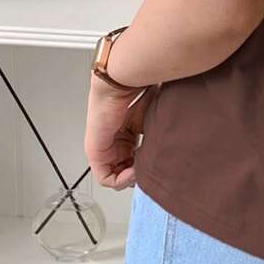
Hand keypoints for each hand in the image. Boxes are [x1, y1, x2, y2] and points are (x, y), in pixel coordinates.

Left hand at [84, 75, 160, 189]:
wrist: (120, 83)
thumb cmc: (137, 92)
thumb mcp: (154, 117)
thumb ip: (158, 133)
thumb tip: (168, 147)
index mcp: (127, 133)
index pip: (135, 160)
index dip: (145, 166)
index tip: (155, 163)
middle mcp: (114, 142)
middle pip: (125, 170)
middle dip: (138, 174)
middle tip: (150, 170)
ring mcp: (103, 148)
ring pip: (116, 176)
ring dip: (130, 178)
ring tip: (142, 170)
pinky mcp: (95, 152)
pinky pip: (105, 177)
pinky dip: (120, 180)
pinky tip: (133, 171)